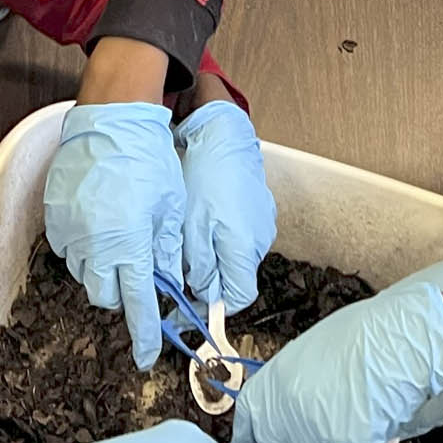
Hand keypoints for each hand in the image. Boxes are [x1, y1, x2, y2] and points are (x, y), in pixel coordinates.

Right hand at [43, 101, 184, 368]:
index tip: (149, 356)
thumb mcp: (171, 207)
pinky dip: (84, 249)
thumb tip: (172, 281)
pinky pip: (69, 250)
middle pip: (106, 296)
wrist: (110, 120)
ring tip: (120, 241)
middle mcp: (96, 246)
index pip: (138, 307)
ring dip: (104, 270)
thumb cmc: (147, 159)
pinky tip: (99, 226)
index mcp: (130, 246)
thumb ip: (169, 249)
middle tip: (139, 271)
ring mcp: (71, 232)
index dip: (145, 336)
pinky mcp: (55, 218)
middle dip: (123, 294)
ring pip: (86, 275)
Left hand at [175, 101, 274, 312]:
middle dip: (208, 281)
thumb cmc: (205, 176)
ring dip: (213, 258)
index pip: (239, 297)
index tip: (188, 307)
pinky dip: (221, 238)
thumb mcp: (192, 228)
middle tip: (179, 275)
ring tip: (188, 243)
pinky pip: (240, 235)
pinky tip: (203, 222)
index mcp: (244, 249)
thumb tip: (204, 292)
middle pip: (236, 277)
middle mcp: (259, 240)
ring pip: (235, 256)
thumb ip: (200, 266)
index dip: (214, 308)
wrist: (222, 135)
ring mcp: (262, 223)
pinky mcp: (259, 209)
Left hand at [231, 280, 442, 442]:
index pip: (248, 427)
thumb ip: (292, 386)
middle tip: (329, 412)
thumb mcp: (308, 353)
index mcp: (269, 387)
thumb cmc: (364, 335)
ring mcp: (313, 440)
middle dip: (300, 439)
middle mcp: (283, 418)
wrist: (400, 342)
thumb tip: (299, 399)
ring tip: (357, 407)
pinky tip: (374, 418)